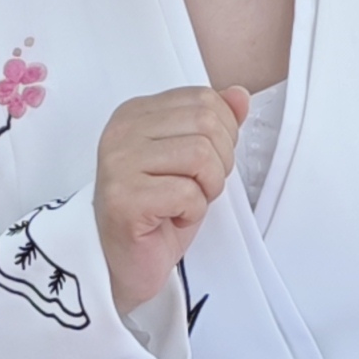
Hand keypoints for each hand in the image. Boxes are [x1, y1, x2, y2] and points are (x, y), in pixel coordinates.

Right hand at [93, 86, 251, 319]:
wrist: (124, 263)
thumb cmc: (156, 213)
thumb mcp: (192, 162)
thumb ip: (214, 124)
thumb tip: (239, 95)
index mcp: (135, 113)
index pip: (203, 99)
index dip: (223, 134)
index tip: (203, 164)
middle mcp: (122, 131)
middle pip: (206, 123)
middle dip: (219, 162)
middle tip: (198, 187)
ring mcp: (118, 163)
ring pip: (201, 155)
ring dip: (207, 188)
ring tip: (185, 203)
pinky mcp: (124, 197)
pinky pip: (188, 192)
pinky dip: (193, 212)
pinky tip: (172, 218)